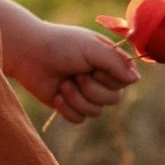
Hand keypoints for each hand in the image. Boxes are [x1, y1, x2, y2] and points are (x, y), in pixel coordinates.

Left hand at [9, 21, 139, 124]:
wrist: (28, 54)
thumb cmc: (60, 45)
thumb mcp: (90, 48)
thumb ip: (114, 62)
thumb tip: (136, 79)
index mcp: (107, 60)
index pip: (125, 81)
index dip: (110, 79)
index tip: (95, 68)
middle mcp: (99, 77)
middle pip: (113, 99)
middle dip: (92, 90)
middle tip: (76, 75)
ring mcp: (84, 92)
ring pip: (96, 111)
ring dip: (77, 99)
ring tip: (63, 84)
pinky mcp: (70, 105)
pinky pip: (79, 119)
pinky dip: (66, 109)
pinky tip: (56, 95)